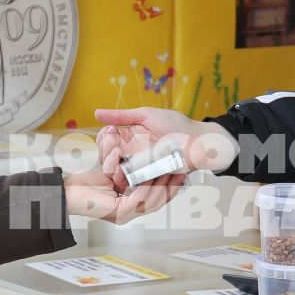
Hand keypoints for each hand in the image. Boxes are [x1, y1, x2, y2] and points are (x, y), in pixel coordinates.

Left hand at [64, 167, 182, 223]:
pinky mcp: (117, 213)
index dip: (170, 188)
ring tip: (167, 172)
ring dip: (161, 186)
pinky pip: (138, 200)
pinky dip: (146, 187)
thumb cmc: (87, 185)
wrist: (67, 192)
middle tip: (180, 172)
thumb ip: (131, 174)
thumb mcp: (115, 175)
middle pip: (158, 203)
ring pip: (151, 203)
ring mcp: (124, 216)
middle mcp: (129, 214)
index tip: (180, 173)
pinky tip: (150, 176)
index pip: (156, 200)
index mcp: (130, 207)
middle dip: (171, 187)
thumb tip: (149, 164)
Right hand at [94, 106, 239, 189]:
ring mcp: (137, 167)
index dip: (103, 138)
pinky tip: (120, 169)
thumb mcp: (146, 115)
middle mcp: (130, 153)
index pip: (106, 140)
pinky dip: (121, 176)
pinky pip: (128, 181)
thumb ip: (121, 116)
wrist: (198, 141)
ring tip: (116, 154)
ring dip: (110, 163)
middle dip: (105, 151)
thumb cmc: (176, 126)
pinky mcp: (145, 177)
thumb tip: (96, 113)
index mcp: (128, 137)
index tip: (109, 132)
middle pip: (106, 156)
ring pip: (113, 170)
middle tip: (112, 143)